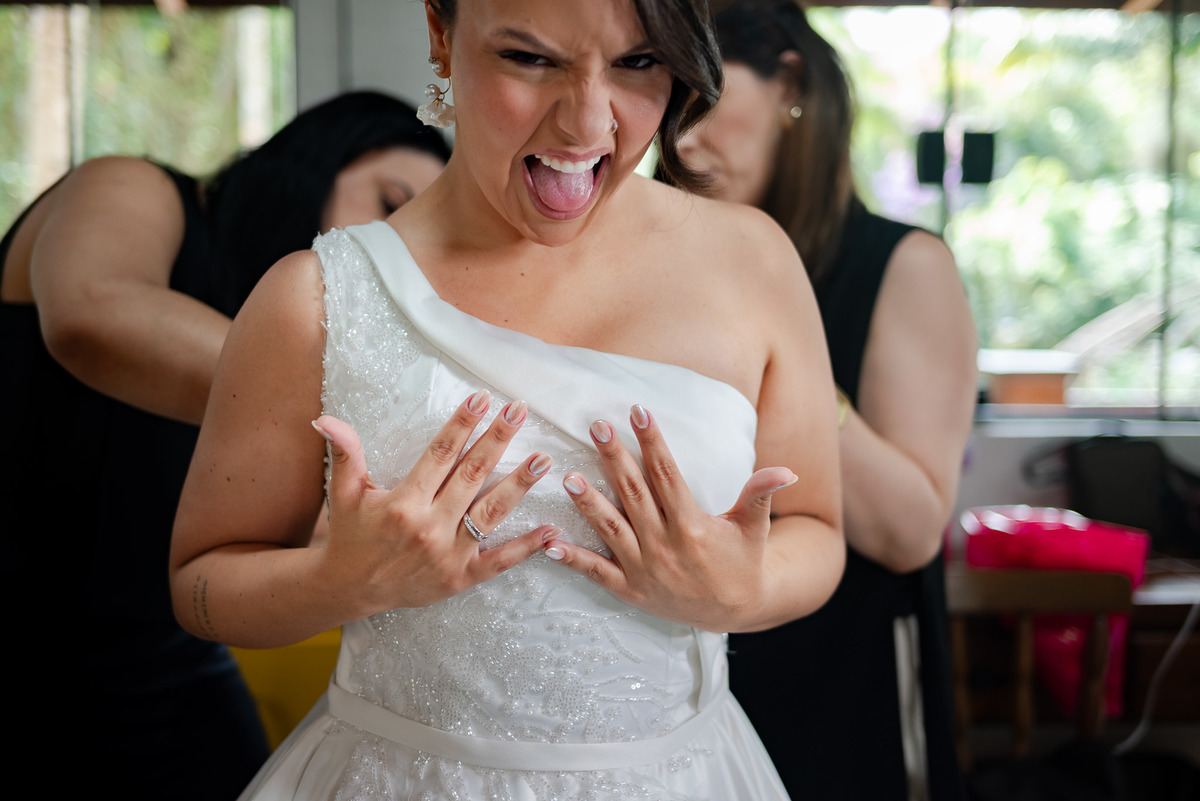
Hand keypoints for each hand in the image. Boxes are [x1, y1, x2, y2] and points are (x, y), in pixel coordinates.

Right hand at [312, 390, 554, 614]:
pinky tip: (552, 529)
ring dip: (520, 484)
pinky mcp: (462, 578)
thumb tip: (325, 418)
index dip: (463, 424)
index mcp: (403, 504)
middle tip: (520, 410)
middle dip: (497, 440)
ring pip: (491, 512)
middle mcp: (429, 527)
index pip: (441, 455)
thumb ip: (344, 454)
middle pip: (472, 475)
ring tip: (544, 460)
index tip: (483, 398)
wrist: (350, 590)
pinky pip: (500, 561)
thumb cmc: (351, 535)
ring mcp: (449, 555)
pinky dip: (527, 547)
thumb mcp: (344, 493)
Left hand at [544, 404, 796, 631]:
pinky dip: (573, 559)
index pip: (667, 475)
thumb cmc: (743, 561)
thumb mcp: (755, 527)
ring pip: (611, 529)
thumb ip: (761, 494)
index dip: (652, 441)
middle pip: (634, 494)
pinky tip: (549, 544)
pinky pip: (597, 572)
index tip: (638, 411)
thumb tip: (787, 471)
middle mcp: (664, 546)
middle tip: (596, 426)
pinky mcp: (630, 589)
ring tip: (567, 478)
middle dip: (614, 458)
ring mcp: (644, 569)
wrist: (734, 612)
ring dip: (588, 504)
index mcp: (692, 526)